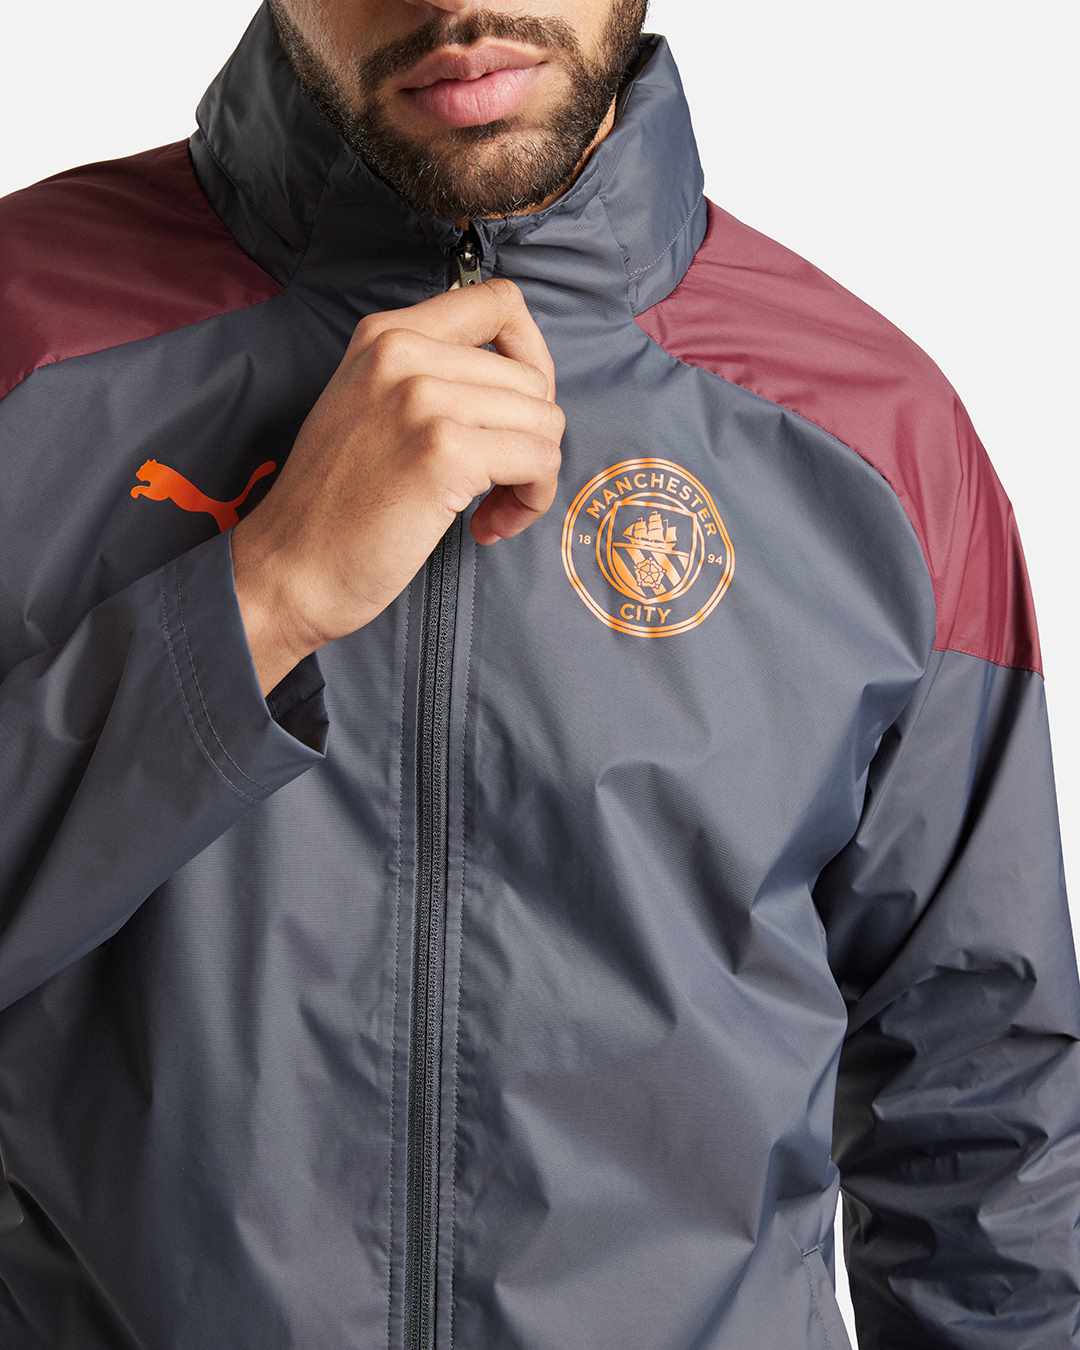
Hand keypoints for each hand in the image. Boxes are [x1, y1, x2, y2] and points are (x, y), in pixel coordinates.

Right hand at [231, 277, 563, 693]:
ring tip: (489, 509)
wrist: (290, 567)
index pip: (502, 302)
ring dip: (533, 476)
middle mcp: (404, 352)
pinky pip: (538, 461)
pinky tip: (486, 527)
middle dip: (533, 438)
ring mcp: (422, 399)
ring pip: (545, 422)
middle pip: (533, 378)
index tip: (518, 413)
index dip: (534, 359)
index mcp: (387, 333)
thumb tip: (523, 385)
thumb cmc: (335, 503)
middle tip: (496, 486)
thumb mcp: (368, 405)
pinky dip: (529, 500)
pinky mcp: (443, 451)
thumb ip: (430, 376)